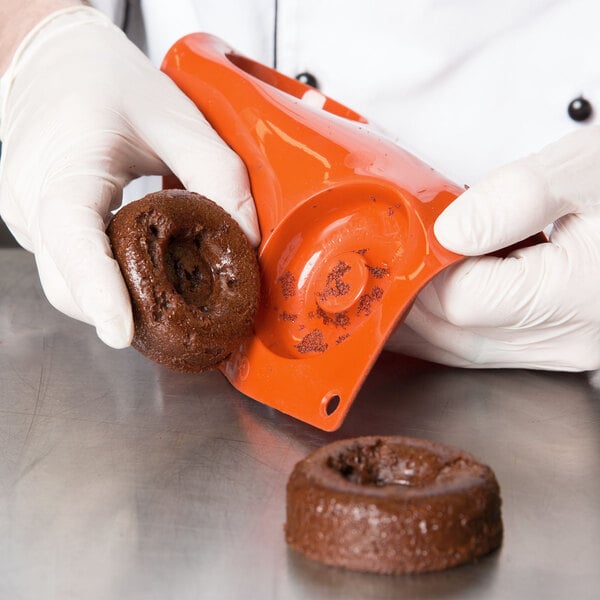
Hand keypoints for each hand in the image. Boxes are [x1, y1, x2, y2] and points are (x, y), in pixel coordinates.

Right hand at [0, 7, 259, 347]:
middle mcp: (31, 196)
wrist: (56, 57)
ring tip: (164, 292)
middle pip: (68, 282)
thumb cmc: (112, 80)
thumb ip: (220, 178)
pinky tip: (138, 267)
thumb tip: (247, 242)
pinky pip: (65, 266)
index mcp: (67, 164)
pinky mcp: (31, 220)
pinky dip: (103, 278)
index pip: (73, 236)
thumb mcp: (180, 120)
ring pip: (65, 282)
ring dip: (114, 298)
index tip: (122, 331)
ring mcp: (23, 212)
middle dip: (121, 310)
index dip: (98, 288)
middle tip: (178, 320)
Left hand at [386, 126, 599, 370]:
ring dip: (426, 324)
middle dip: (408, 309)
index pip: (460, 304)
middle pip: (458, 338)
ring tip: (394, 293)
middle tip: (378, 280)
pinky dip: (456, 327)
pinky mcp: (568, 341)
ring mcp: (570, 346)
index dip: (416, 277)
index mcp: (575, 294)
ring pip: (471, 351)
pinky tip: (437, 302)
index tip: (395, 249)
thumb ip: (513, 200)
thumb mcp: (587, 169)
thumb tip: (449, 233)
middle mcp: (571, 335)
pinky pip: (493, 347)